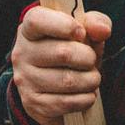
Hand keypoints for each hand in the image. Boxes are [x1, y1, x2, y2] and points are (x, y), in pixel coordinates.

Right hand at [11, 7, 110, 124]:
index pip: (38, 21)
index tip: (81, 33)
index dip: (65, 25)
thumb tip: (103, 30)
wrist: (55, 84)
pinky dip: (86, 99)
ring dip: (90, 80)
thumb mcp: (84, 30)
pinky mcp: (33, 103)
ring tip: (92, 78)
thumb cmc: (71, 48)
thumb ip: (95, 22)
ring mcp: (25, 79)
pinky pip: (66, 103)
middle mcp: (21, 52)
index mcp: (30, 28)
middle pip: (63, 53)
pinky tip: (87, 93)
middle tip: (92, 60)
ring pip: (68, 81)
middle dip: (88, 58)